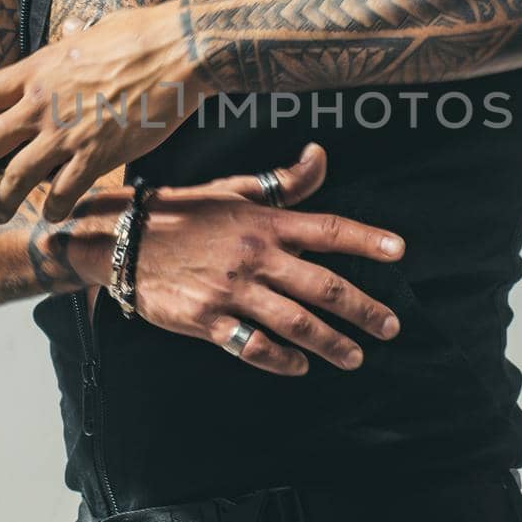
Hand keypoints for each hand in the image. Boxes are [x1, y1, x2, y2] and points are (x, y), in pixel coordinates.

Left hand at [0, 4, 196, 221]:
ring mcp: (65, 134)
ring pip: (16, 177)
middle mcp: (41, 105)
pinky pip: (64, 192)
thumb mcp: (98, 28)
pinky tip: (53, 217)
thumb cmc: (142, 34)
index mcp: (39, 70)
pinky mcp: (95, 156)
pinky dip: (56, 208)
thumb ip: (77, 37)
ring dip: (1, 200)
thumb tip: (72, 27)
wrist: (176, 53)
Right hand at [117, 142, 405, 376]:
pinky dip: (281, 360)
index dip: (365, 239)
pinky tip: (300, 366)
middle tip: (391, 327)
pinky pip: (252, 346)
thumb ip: (285, 182)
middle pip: (322, 287)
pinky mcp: (207, 320)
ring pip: (295, 323)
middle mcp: (254, 257)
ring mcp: (231, 292)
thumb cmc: (185, 213)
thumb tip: (320, 155)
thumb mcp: (236, 190)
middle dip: (363, 309)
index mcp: (265, 223)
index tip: (399, 251)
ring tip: (355, 357)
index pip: (326, 229)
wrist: (123, 240)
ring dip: (332, 343)